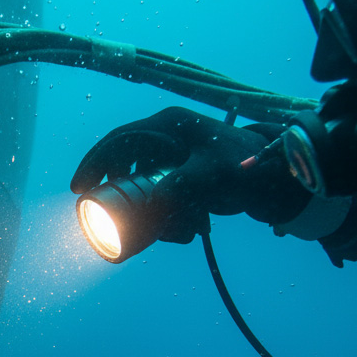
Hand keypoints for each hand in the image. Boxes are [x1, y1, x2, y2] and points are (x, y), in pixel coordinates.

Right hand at [70, 107, 307, 237]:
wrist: (277, 178)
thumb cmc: (245, 168)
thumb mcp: (210, 177)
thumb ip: (180, 187)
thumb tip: (149, 206)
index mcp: (168, 126)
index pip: (118, 141)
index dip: (94, 163)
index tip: (79, 189)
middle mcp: (167, 137)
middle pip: (126, 164)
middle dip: (119, 193)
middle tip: (108, 215)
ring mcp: (175, 155)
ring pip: (143, 182)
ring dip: (147, 209)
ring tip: (162, 229)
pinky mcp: (184, 173)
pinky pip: (161, 193)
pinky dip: (165, 214)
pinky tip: (182, 230)